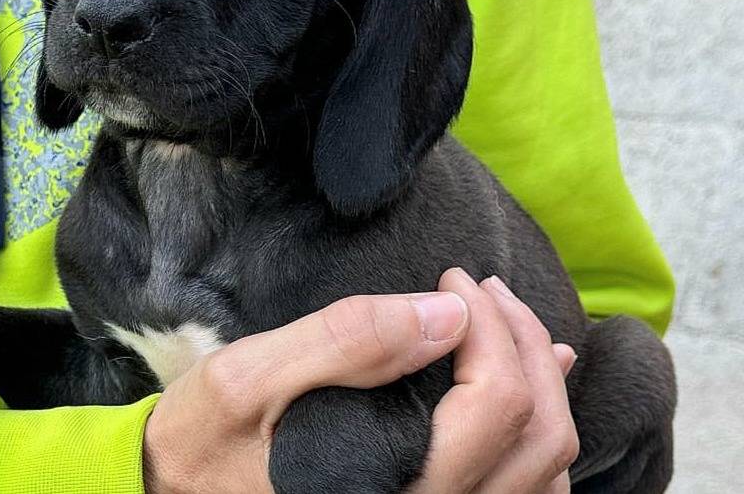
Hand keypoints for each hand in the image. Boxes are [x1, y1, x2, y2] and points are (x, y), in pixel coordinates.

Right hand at [142, 268, 577, 493]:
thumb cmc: (205, 442)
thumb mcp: (247, 378)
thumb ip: (344, 342)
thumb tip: (445, 309)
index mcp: (388, 487)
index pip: (495, 404)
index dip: (489, 324)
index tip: (453, 277)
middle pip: (538, 436)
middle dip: (524, 342)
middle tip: (483, 289)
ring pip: (546, 471)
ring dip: (544, 384)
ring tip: (510, 323)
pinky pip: (526, 493)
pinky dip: (538, 432)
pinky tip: (527, 385)